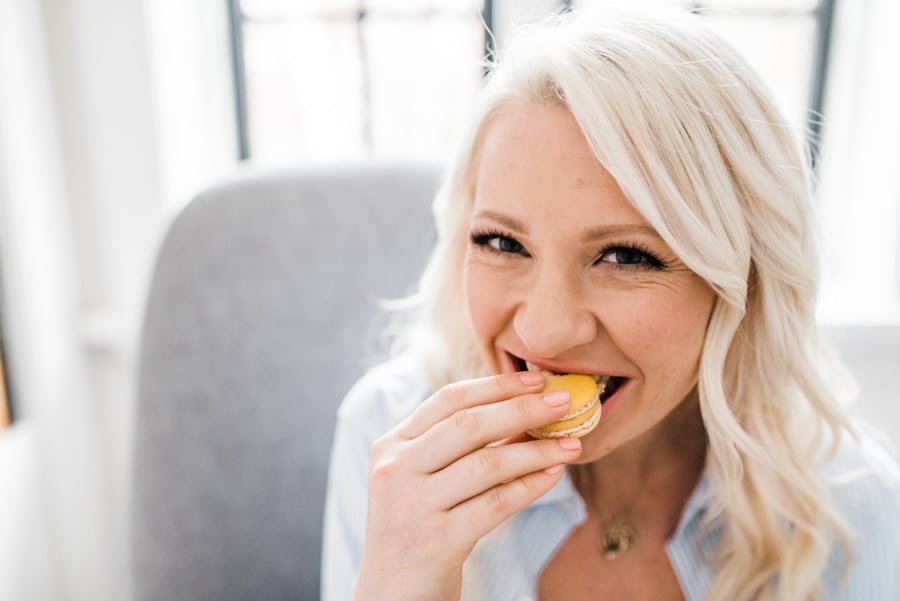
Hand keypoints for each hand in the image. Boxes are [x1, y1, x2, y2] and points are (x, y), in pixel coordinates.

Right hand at [353, 371, 582, 600]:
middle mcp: (397, 470)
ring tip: (571, 443)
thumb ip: (456, 448)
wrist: (391, 594)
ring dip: (537, 450)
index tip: (536, 378)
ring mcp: (414, 505)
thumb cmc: (415, 528)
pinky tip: (553, 475)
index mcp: (391, 446)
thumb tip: (522, 413)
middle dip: (522, 409)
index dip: (496, 385)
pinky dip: (530, 486)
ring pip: (488, 464)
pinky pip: (496, 503)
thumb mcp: (420, 480)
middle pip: (469, 425)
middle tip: (563, 401)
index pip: (448, 400)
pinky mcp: (437, 540)